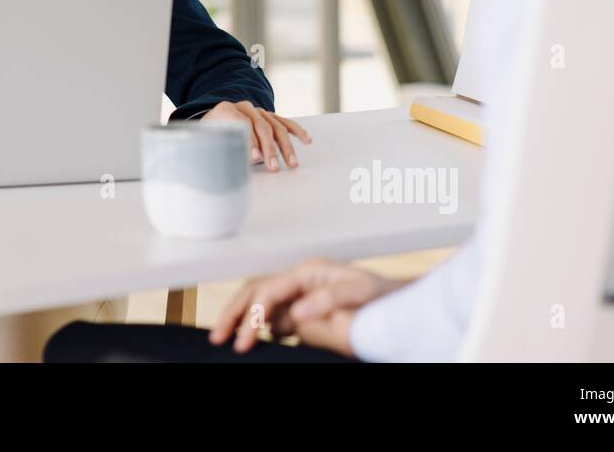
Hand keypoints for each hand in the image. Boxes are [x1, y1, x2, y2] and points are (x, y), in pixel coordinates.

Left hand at [201, 101, 310, 171]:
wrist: (215, 120)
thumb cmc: (212, 134)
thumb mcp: (208, 140)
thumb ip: (218, 149)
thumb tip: (231, 168)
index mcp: (226, 111)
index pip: (241, 124)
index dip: (249, 142)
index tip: (255, 158)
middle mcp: (244, 108)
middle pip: (261, 127)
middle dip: (269, 149)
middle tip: (274, 167)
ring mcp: (258, 111)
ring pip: (276, 127)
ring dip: (285, 147)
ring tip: (292, 163)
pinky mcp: (269, 116)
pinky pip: (285, 123)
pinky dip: (296, 131)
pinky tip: (306, 140)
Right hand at [208, 257, 401, 354]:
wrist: (395, 302)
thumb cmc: (380, 294)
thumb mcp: (357, 292)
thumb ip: (325, 300)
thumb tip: (296, 313)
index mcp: (307, 272)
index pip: (268, 293)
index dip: (252, 317)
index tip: (243, 340)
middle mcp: (300, 279)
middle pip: (255, 291)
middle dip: (234, 313)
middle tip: (218, 336)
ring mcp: (300, 293)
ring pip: (260, 302)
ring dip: (242, 317)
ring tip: (226, 336)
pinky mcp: (305, 307)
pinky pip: (275, 315)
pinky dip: (259, 324)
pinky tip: (253, 337)